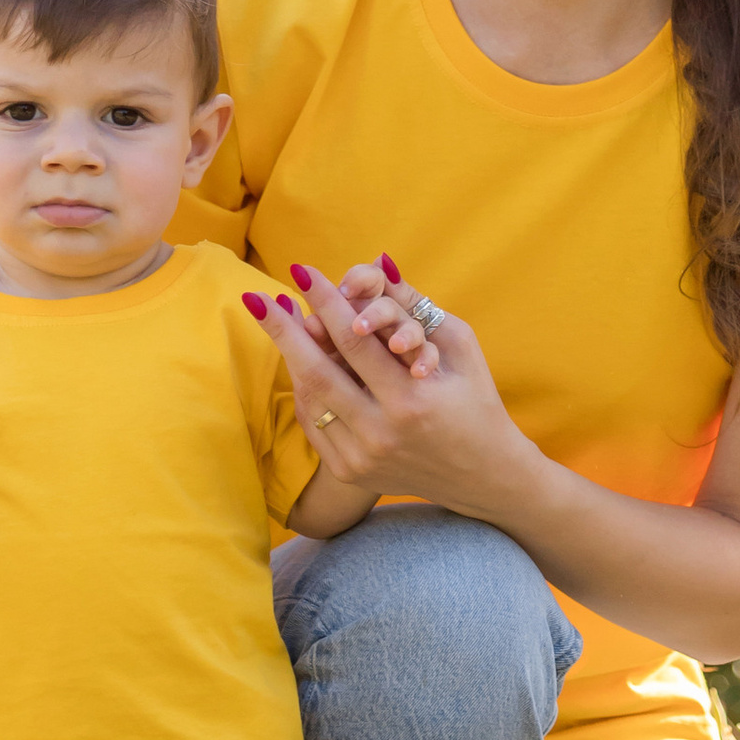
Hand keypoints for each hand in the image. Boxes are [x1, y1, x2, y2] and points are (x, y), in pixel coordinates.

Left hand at [249, 257, 529, 522]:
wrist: (483, 476)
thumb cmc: (476, 402)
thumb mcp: (460, 347)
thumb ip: (416, 305)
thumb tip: (378, 263)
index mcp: (411, 401)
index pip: (354, 340)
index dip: (324, 302)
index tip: (301, 271)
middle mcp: (380, 433)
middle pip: (316, 372)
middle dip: (283, 330)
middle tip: (257, 297)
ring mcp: (360, 458)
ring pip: (308, 399)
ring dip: (288, 356)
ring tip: (274, 321)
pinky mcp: (348, 472)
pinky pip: (312, 423)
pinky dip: (303, 388)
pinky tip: (297, 360)